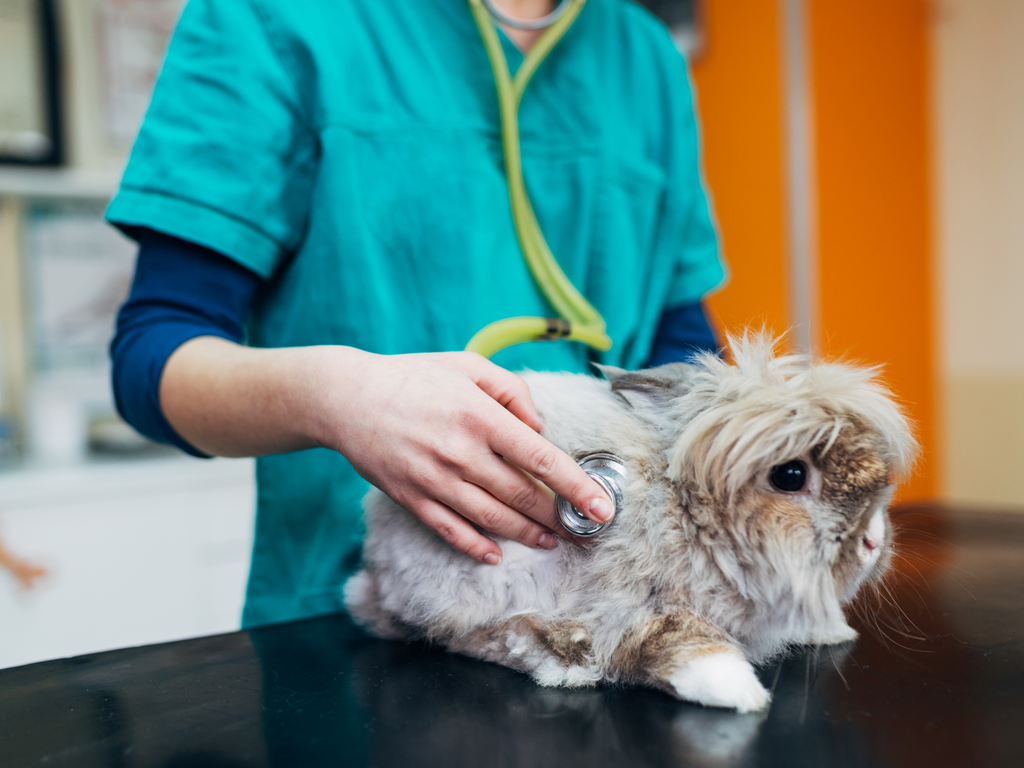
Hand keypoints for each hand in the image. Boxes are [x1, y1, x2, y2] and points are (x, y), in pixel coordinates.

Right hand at [314, 349, 613, 563]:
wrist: (347, 397)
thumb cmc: (414, 376)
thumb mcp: (468, 365)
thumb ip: (513, 391)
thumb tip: (538, 428)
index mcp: (479, 415)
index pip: (539, 458)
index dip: (575, 486)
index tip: (602, 508)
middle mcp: (460, 452)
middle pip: (521, 495)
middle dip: (559, 517)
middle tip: (585, 531)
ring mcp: (434, 479)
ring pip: (492, 518)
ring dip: (526, 534)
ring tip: (551, 541)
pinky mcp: (411, 497)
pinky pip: (450, 530)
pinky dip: (476, 546)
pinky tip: (497, 554)